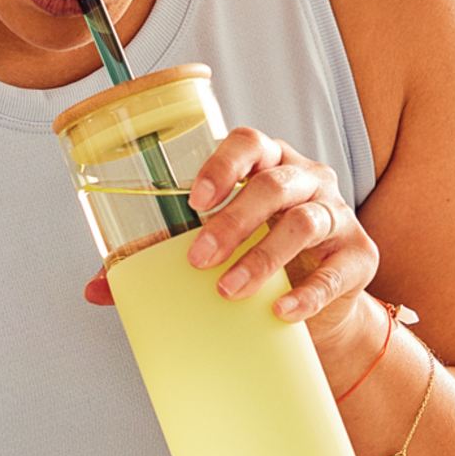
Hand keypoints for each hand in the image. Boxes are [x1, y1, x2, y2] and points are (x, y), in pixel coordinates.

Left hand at [83, 129, 377, 344]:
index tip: (193, 199)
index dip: (222, 165)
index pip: (249, 144)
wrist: (317, 312)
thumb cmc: (258, 265)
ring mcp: (337, 215)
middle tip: (198, 259)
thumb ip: (157, 265)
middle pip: (274, 185)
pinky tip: (281, 312)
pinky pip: (335, 271)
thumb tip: (95, 288)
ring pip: (304, 223)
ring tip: (229, 290)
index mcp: (267, 166)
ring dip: (263, 257)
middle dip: (234, 221)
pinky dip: (308, 293)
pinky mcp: (359, 256)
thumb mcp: (213, 256)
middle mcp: (306, 181)